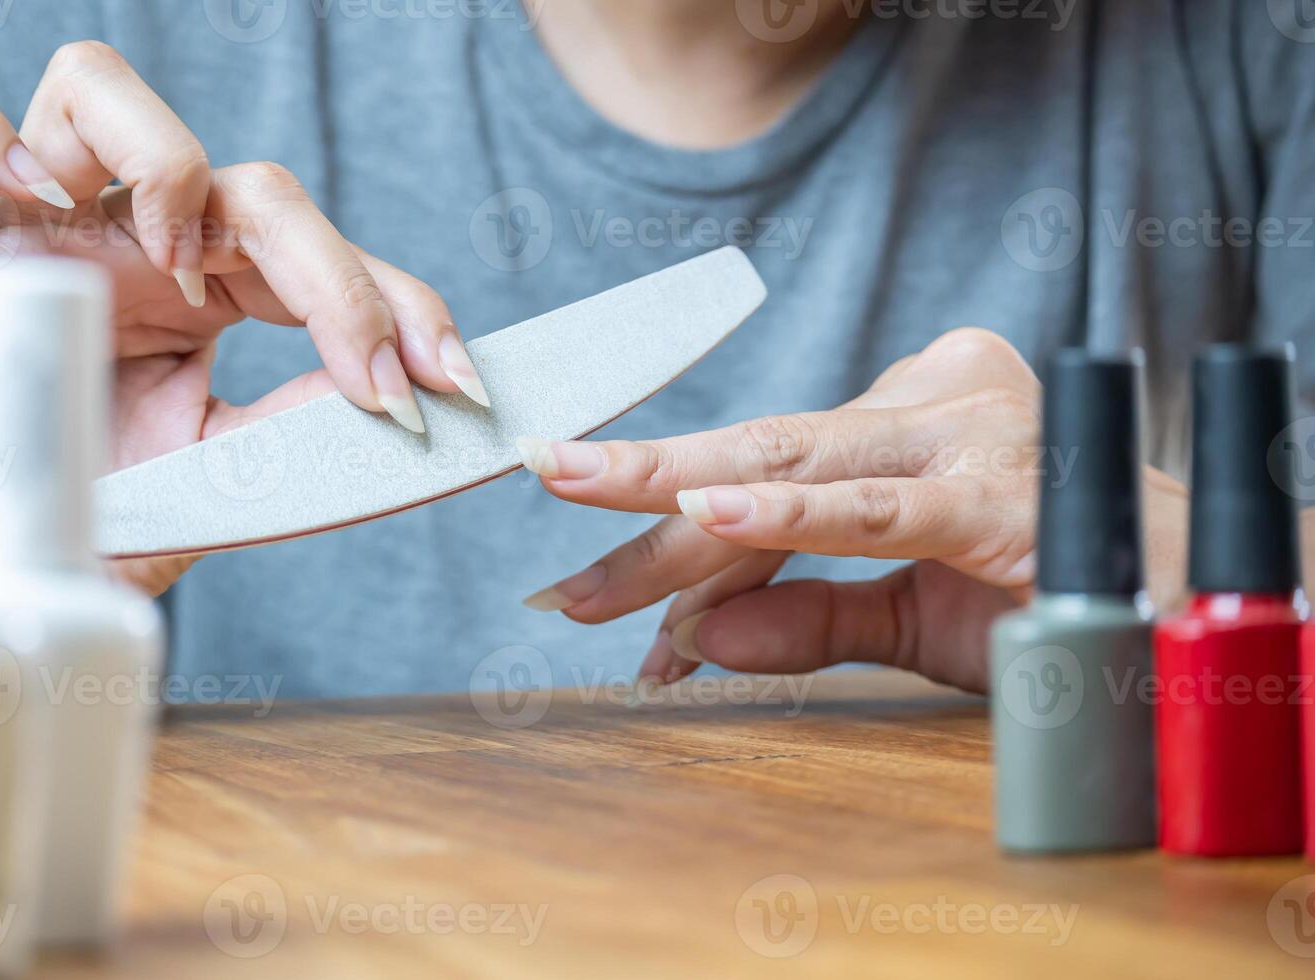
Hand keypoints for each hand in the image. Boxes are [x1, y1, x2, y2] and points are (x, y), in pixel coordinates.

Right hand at [0, 42, 489, 593]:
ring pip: (97, 94)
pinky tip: (37, 206)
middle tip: (369, 373)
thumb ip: (294, 426)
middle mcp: (135, 243)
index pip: (320, 256)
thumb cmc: (107, 510)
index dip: (396, 306)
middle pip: (251, 187)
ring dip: (164, 165)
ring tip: (178, 270)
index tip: (451, 383)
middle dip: (334, 273)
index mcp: (205, 292)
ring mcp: (42, 233)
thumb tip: (395, 393)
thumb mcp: (222, 474)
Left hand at [517, 328, 1188, 694]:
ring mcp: (963, 434)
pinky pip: (876, 503)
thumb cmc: (1056, 597)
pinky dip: (793, 511)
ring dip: (684, 499)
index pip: (766, 478)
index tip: (597, 594)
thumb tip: (702, 634)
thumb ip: (812, 615)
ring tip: (590, 510)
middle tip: (550, 485)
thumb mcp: (913, 617)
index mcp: (905, 426)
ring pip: (797, 459)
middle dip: (647, 489)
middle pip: (760, 452)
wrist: (1187, 610)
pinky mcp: (996, 487)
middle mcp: (929, 404)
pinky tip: (713, 513)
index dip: (676, 539)